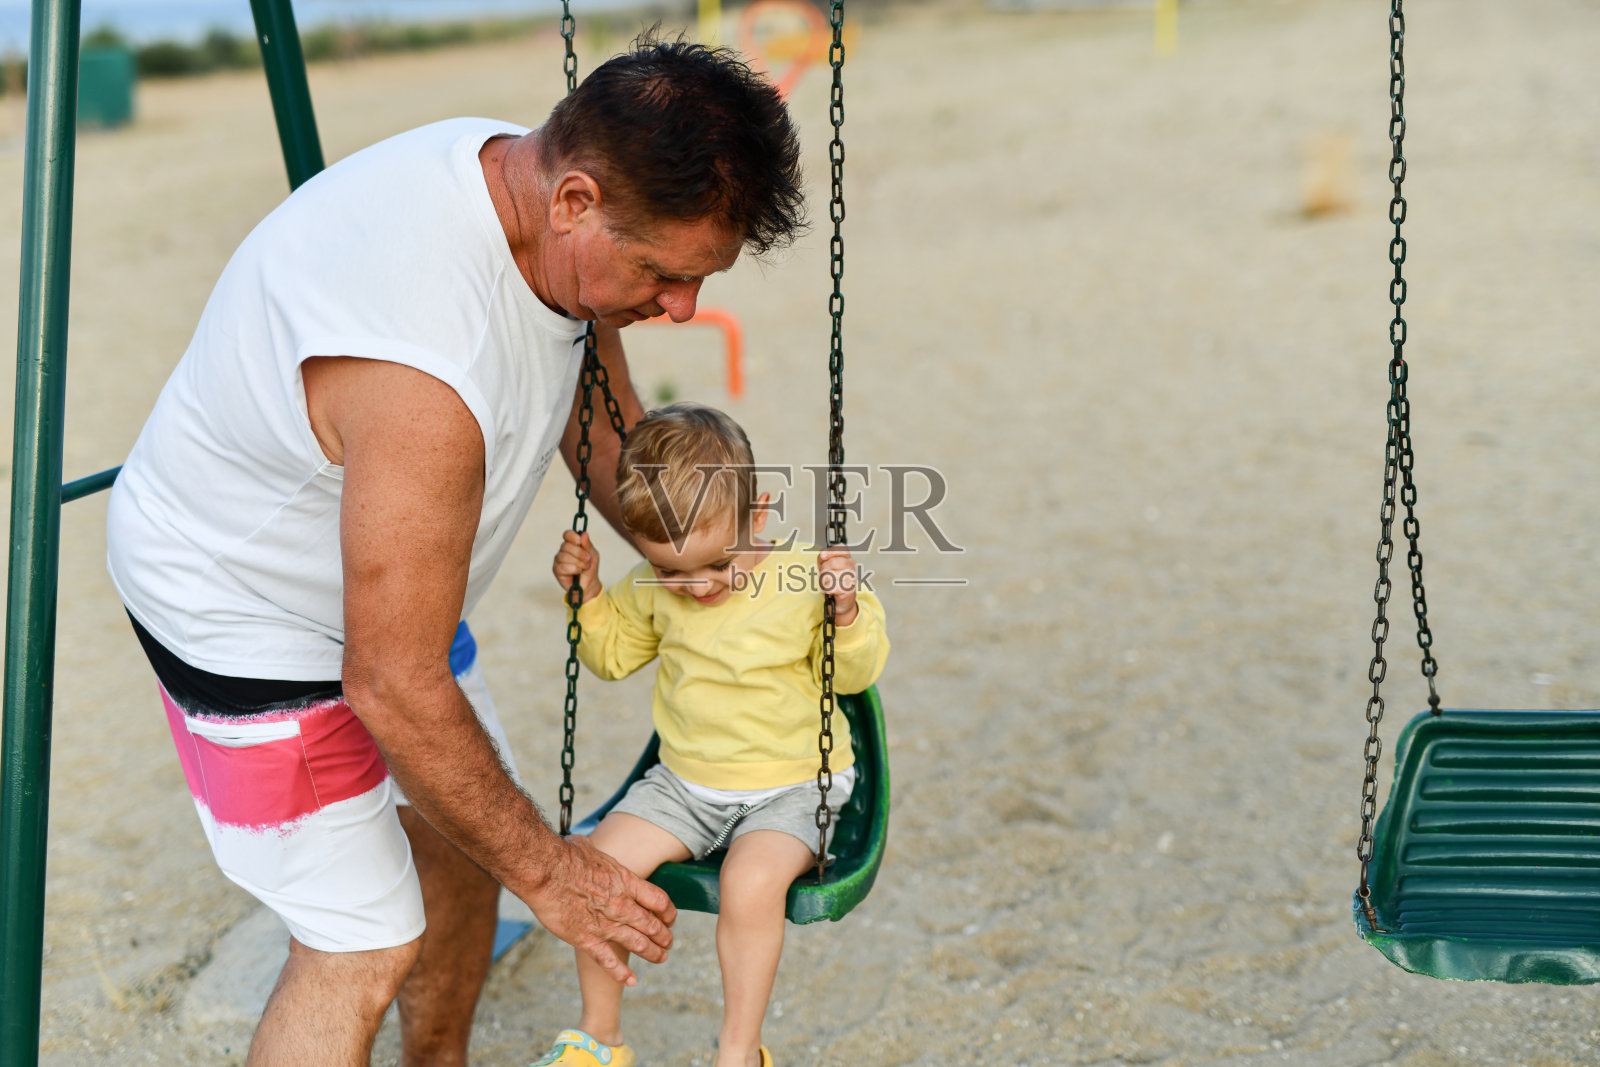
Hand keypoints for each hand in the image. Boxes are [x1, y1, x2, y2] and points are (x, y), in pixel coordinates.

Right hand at [525, 834, 676, 985]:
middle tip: (669, 942)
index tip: (671, 918)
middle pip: (653, 925)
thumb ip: (594, 853)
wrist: (545, 871)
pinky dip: (621, 973)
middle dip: (664, 936)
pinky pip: (608, 960)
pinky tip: (631, 981)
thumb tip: (583, 845)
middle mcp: (621, 905)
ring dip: (653, 953)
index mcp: (625, 882)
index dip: (668, 912)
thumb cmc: (564, 855)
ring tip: (661, 958)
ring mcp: (605, 925)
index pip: (659, 901)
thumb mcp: (589, 848)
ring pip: (638, 944)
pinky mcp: (586, 939)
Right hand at [553, 530, 602, 602]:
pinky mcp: (556, 569)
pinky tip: (578, 572)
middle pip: (566, 546)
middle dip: (579, 553)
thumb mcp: (593, 555)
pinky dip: (573, 569)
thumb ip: (588, 545)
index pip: (567, 534)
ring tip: (584, 567)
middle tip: (588, 560)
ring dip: (577, 562)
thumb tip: (584, 533)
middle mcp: (564, 550)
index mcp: (572, 544)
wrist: (588, 584)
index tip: (579, 542)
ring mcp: (558, 559)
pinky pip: (562, 566)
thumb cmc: (590, 568)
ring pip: (564, 556)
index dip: (572, 536)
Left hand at [818, 547, 858, 626]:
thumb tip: (823, 554)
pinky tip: (832, 590)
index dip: (829, 552)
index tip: (823, 556)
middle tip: (826, 576)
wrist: (840, 601)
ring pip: (830, 575)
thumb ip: (823, 558)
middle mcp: (852, 566)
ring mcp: (852, 577)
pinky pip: (832, 586)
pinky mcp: (849, 589)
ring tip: (829, 584)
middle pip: (832, 562)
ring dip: (825, 581)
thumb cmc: (833, 583)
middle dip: (824, 570)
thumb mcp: (826, 567)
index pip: (840, 548)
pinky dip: (828, 589)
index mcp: (847, 558)